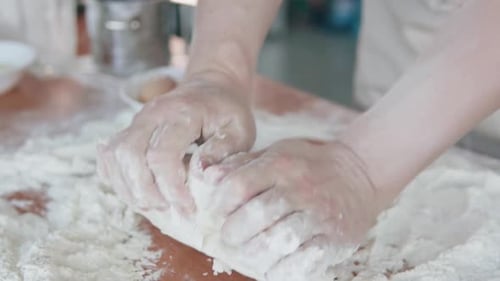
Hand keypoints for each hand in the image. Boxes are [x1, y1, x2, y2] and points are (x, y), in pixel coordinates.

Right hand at [97, 72, 255, 212]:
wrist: (211, 86)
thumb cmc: (227, 112)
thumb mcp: (240, 129)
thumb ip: (225, 151)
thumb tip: (205, 176)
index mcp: (182, 113)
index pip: (162, 155)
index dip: (170, 187)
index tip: (187, 207)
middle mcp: (152, 114)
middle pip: (129, 155)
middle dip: (144, 191)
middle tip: (167, 210)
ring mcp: (137, 120)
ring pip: (114, 156)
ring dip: (128, 187)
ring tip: (154, 205)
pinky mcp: (130, 129)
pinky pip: (109, 156)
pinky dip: (117, 178)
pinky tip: (137, 193)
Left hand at [204, 139, 386, 278]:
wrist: (360, 173)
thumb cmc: (309, 164)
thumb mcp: (277, 153)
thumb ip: (243, 164)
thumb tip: (207, 176)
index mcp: (282, 165)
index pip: (239, 185)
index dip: (220, 204)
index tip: (217, 214)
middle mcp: (300, 188)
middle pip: (256, 214)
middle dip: (234, 231)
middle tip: (229, 237)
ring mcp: (320, 214)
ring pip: (279, 240)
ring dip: (256, 252)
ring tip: (249, 252)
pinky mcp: (336, 238)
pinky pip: (305, 262)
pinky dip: (284, 269)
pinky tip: (274, 266)